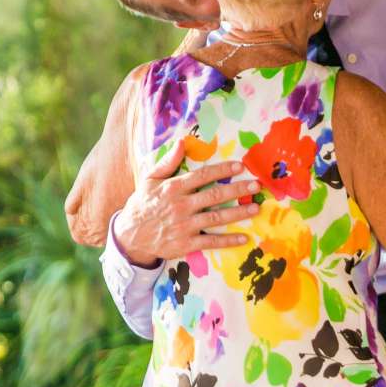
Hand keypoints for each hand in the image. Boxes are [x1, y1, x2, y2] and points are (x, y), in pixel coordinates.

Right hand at [113, 140, 257, 266]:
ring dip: (238, 213)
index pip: (202, 176)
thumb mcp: (150, 179)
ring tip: (255, 208)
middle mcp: (181, 206)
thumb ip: (168, 162)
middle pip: (214, 196)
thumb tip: (182, 142)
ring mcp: (184, 226)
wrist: (129, 235)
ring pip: (216, 218)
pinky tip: (243, 238)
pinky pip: (210, 242)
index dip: (222, 169)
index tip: (240, 166)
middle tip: (256, 185)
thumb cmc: (143, 204)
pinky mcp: (185, 244)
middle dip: (237, 189)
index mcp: (173, 188)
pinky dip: (228, 241)